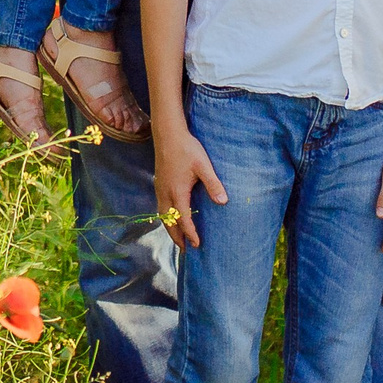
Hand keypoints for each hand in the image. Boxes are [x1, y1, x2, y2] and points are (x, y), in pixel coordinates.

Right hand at [155, 129, 225, 249]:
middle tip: (185, 250)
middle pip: (169, 222)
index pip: (184, 219)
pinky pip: (161, 207)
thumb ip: (213, 184)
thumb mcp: (204, 166)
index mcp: (177, 191)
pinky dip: (166, 218)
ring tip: (178, 238)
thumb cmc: (187, 148)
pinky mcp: (159, 183)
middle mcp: (165, 193)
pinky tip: (172, 217)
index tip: (197, 245)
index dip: (191, 234)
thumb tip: (223, 202)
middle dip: (176, 237)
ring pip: (163, 215)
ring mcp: (160, 188)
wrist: (168, 133)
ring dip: (170, 228)